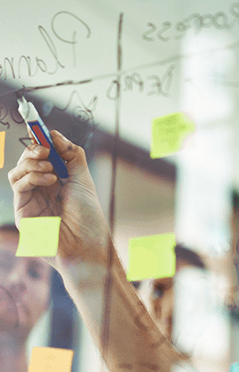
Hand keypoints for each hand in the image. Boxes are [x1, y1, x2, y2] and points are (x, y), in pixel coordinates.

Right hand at [8, 131, 108, 270]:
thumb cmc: (89, 216)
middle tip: (45, 149)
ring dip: (32, 164)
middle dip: (34, 150)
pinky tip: (50, 180)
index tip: (39, 127)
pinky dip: (31, 177)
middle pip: (27, 162)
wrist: (87, 244)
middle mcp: (42, 191)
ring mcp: (31, 201)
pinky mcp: (23, 212)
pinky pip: (18, 186)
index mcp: (57, 183)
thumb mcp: (83, 180)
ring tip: (51, 169)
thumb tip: (54, 134)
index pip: (42, 157)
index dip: (40, 141)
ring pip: (18, 172)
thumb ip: (72, 155)